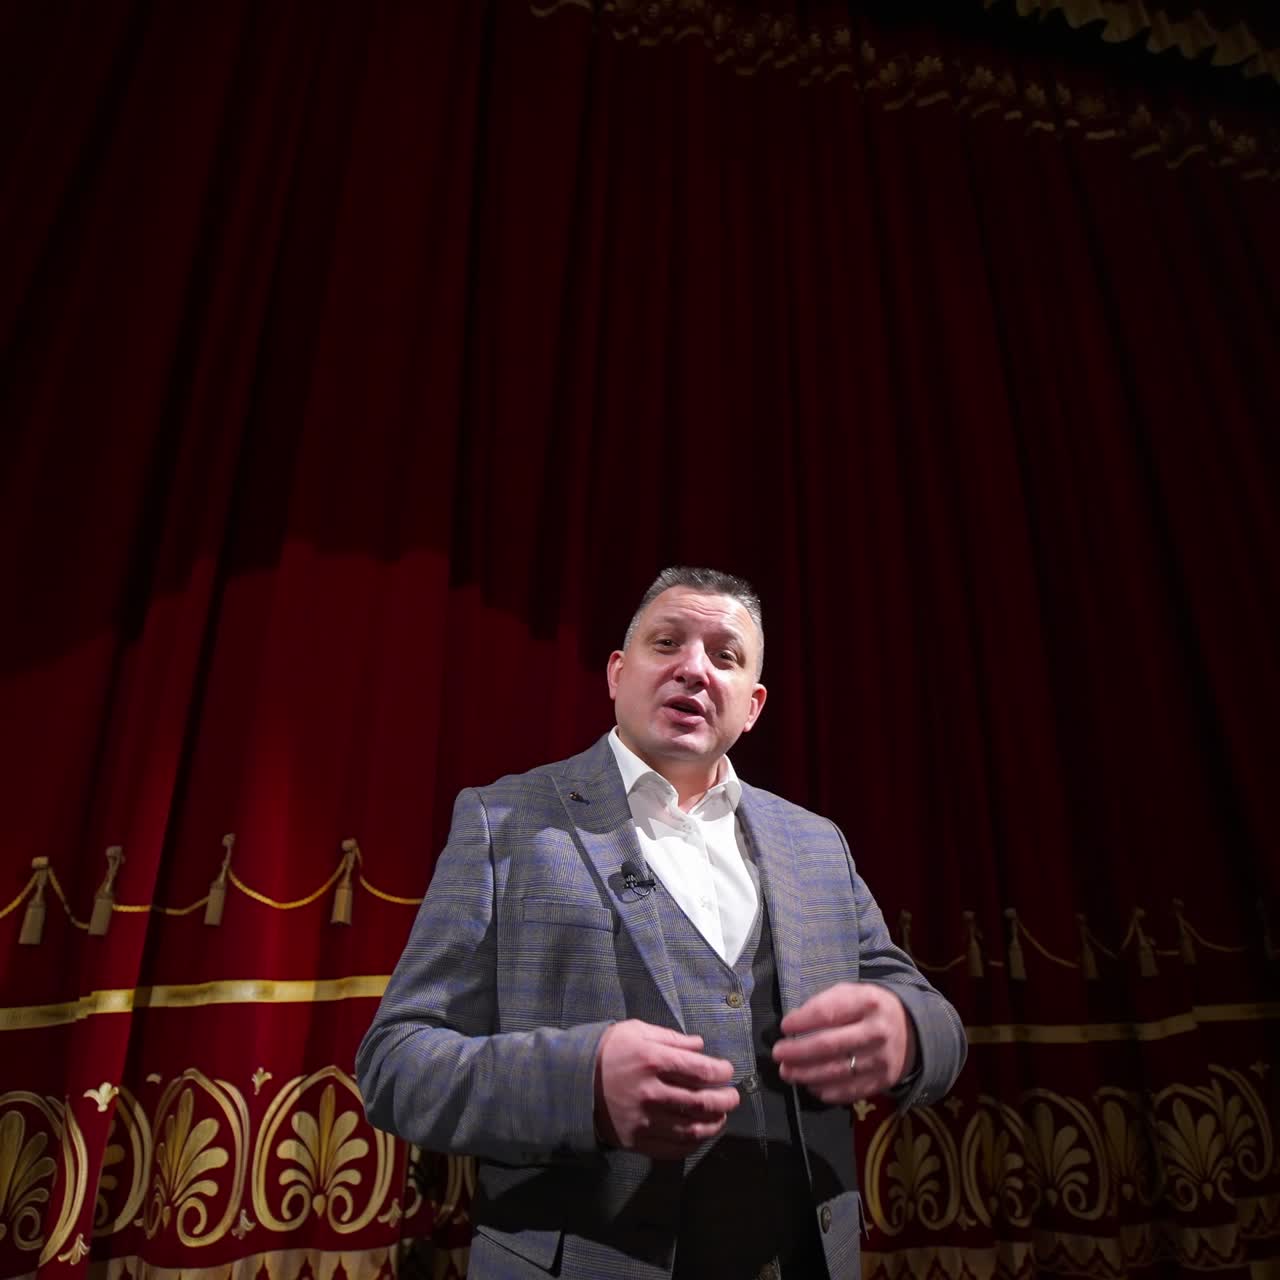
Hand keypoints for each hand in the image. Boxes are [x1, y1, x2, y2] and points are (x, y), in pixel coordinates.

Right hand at [594, 1020, 740, 1158]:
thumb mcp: (636, 1031)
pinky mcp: (637, 1141)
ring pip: (691, 1128)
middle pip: (700, 1102)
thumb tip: (701, 1046)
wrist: (572, 1082)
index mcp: (652, 1060)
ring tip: (721, 1117)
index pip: (699, 1070)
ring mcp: (644, 1121)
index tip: (727, 1071)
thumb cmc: (608, 1051)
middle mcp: (651, 1093)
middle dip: (724, 1100)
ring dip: (713, 1124)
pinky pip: (673, 1149)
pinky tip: (701, 1135)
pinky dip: (693, 1144)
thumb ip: (671, 1038)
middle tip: (733, 1097)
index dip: (720, 1071)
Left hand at [771, 982, 915, 1103]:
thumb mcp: (852, 993)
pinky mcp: (883, 1081)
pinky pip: (850, 1090)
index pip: (828, 1013)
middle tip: (777, 1054)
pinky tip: (810, 1085)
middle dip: (798, 1052)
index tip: (784, 1027)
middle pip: (829, 1046)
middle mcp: (877, 1032)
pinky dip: (826, 1091)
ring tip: (786, 1072)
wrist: (910, 1030)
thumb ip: (824, 1004)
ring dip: (806, 1074)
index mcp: (868, 1002)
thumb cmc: (868, 1008)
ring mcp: (882, 1059)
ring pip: (837, 1071)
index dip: (802, 1022)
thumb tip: (793, 1024)